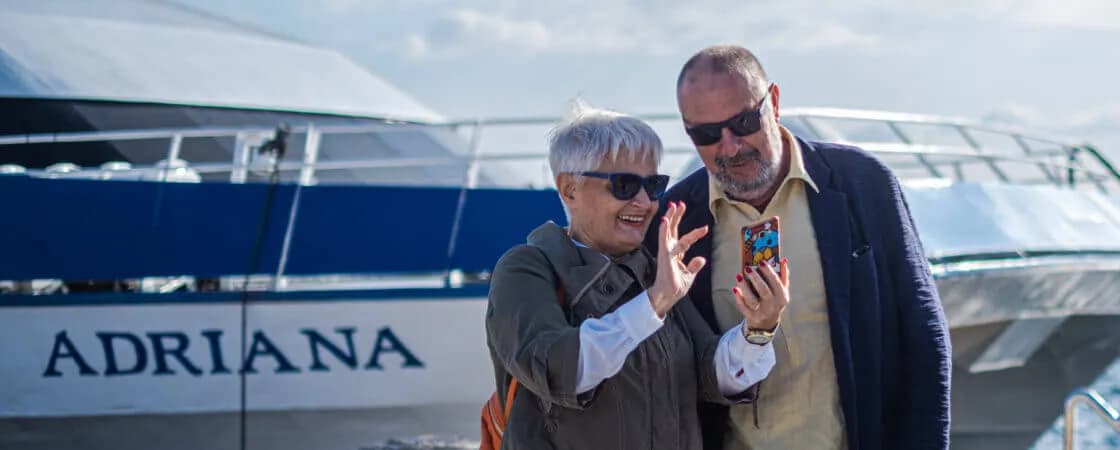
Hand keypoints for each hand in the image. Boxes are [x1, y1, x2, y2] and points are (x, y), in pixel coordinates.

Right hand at [648, 201, 708, 316]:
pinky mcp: (664, 255)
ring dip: (670, 217)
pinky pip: (663, 240)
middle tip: (680, 204)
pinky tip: (664, 219)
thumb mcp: (689, 276)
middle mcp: (670, 251)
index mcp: (676, 255)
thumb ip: (694, 266)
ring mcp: (666, 252)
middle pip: (673, 230)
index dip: (695, 234)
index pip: (686, 240)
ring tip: (673, 205)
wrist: (668, 296)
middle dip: (676, 216)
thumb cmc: (675, 287)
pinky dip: (664, 229)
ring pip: (668, 231)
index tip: (705, 228)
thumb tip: (701, 259)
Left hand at [730, 258, 788, 331]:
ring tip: (739, 276)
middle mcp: (772, 305)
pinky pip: (743, 307)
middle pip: (764, 291)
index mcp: (782, 297)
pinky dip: (739, 298)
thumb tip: (783, 259)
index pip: (776, 282)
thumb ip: (783, 275)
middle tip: (748, 268)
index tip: (761, 262)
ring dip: (744, 287)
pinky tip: (735, 289)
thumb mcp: (781, 291)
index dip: (769, 272)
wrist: (767, 322)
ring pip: (751, 299)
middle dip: (755, 278)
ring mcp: (761, 312)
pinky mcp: (751, 316)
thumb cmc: (774, 301)